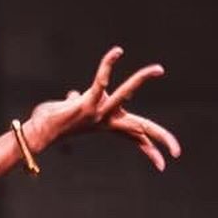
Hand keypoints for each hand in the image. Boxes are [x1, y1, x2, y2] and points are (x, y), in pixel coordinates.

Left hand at [22, 47, 181, 169]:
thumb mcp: (74, 110)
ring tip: (158, 69)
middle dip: (162, 138)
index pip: (137, 138)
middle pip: (142, 128)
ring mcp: (98, 112)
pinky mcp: (87, 103)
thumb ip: (79, 100)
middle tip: (178, 151)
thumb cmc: (55, 122)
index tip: (162, 165)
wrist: (39, 132)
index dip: (150, 150)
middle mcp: (107, 121)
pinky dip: (108, 64)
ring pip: (127, 93)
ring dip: (142, 78)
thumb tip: (74, 94)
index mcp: (110, 124)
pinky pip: (101, 80)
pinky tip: (117, 52)